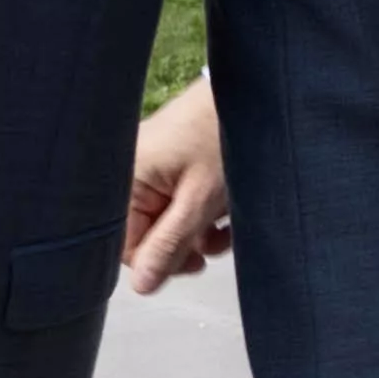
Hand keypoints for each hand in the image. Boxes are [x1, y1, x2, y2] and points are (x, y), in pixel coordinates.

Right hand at [122, 80, 232, 289]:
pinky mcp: (173, 163)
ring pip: (168, 220)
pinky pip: (180, 201)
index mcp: (123, 183)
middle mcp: (129, 175)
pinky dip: (204, 211)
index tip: (194, 264)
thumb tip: (141, 286)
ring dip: (201, 230)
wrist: (255, 91)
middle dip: (185, 244)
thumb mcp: (199, 201)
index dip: (160, 260)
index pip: (125, 245)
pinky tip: (228, 210)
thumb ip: (169, 245)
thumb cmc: (222, 140)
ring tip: (228, 222)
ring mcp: (152, 168)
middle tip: (216, 243)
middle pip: (147, 233)